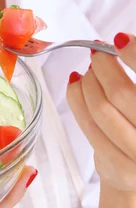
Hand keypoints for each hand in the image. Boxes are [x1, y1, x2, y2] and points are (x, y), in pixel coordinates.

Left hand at [67, 33, 135, 192]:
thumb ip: (135, 69)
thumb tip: (119, 42)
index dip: (135, 54)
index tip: (119, 40)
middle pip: (120, 92)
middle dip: (103, 66)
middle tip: (99, 54)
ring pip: (100, 108)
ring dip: (88, 82)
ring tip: (89, 71)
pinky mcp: (120, 167)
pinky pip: (87, 125)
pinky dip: (76, 98)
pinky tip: (77, 85)